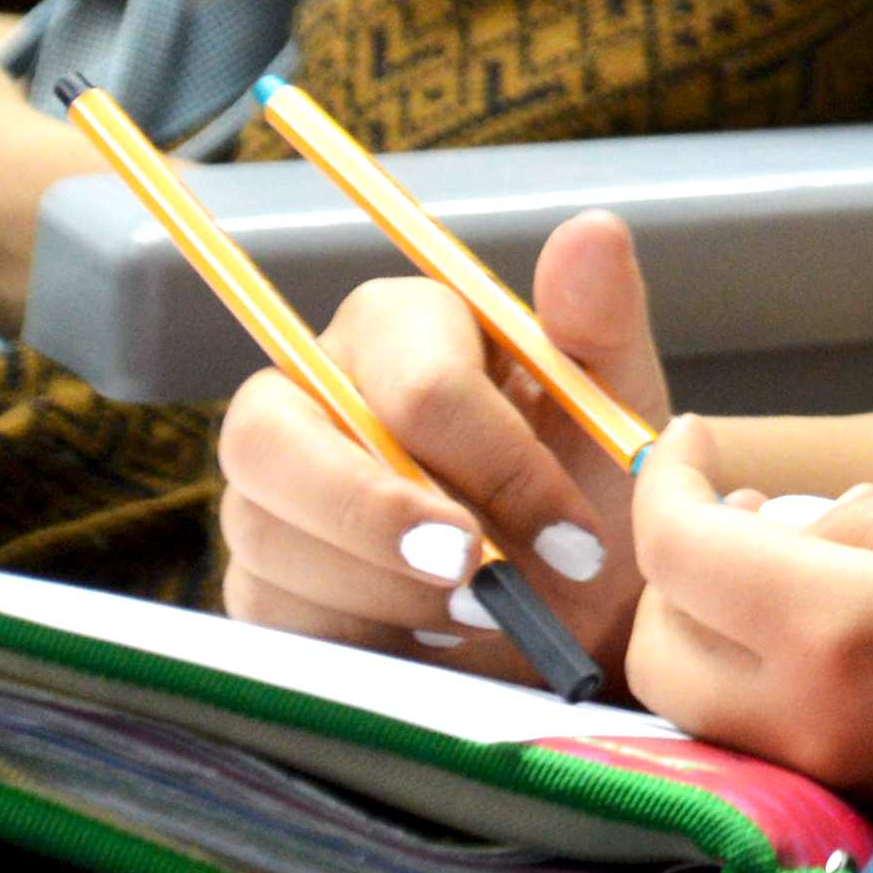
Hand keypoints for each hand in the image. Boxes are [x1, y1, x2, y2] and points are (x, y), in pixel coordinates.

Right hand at [218, 211, 666, 667]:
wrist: (570, 615)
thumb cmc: (586, 491)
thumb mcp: (614, 409)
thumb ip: (601, 321)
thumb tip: (593, 229)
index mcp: (398, 325)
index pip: (417, 386)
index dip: (498, 466)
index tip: (573, 537)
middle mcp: (308, 390)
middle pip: (274, 437)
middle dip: (380, 521)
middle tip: (479, 583)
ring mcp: (268, 488)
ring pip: (267, 531)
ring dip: (384, 591)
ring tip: (480, 616)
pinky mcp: (257, 577)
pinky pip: (266, 610)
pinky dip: (356, 635)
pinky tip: (431, 643)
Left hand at [618, 454, 872, 799]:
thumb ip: (846, 527)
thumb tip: (762, 537)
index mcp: (839, 632)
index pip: (678, 554)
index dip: (665, 480)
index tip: (687, 436)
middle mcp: (810, 727)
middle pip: (657, 653)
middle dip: (671, 569)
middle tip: (737, 506)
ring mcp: (832, 787)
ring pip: (696, 709)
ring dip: (710, 628)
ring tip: (797, 555)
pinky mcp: (858, 815)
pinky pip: (761, 743)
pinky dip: (762, 680)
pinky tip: (842, 623)